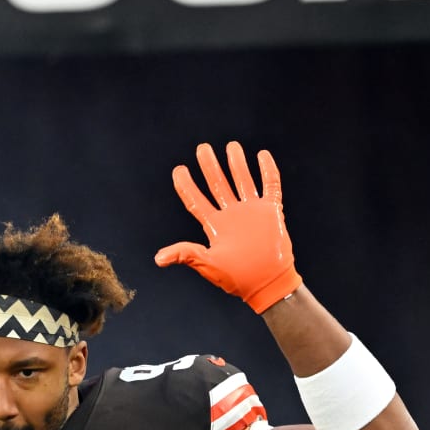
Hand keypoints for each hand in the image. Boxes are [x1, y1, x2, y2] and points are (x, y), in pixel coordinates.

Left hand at [154, 141, 301, 312]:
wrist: (267, 284)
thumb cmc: (237, 278)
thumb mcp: (208, 264)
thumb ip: (186, 254)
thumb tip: (158, 259)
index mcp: (215, 226)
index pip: (196, 200)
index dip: (186, 185)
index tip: (178, 169)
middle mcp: (231, 215)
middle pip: (218, 184)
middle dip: (210, 166)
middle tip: (202, 148)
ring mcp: (251, 212)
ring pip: (242, 180)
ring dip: (237, 164)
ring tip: (231, 146)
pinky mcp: (271, 212)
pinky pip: (270, 186)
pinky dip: (267, 170)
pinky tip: (261, 155)